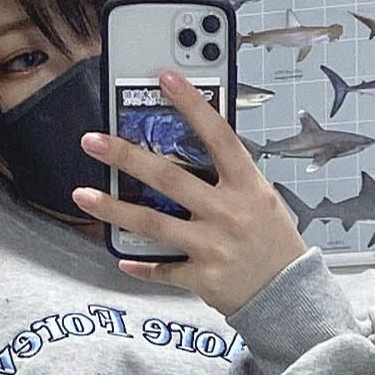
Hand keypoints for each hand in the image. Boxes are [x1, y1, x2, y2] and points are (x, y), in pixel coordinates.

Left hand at [73, 70, 308, 316]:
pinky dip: (141, 265)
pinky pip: (163, 268)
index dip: (192, 105)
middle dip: (126, 156)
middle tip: (94, 141)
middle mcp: (229, 212)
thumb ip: (232, 179)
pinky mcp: (203, 276)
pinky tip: (122, 258)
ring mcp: (213, 245)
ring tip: (83, 195)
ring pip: (153, 223)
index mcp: (248, 186)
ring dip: (113, 209)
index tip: (166, 79)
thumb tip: (194, 153)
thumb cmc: (276, 245)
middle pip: (169, 177)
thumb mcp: (264, 200)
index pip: (218, 136)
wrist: (291, 295)